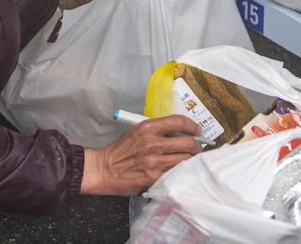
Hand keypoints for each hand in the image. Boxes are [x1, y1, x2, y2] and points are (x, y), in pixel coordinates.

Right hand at [80, 115, 202, 195]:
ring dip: (191, 160)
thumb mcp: (136, 132)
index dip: (192, 126)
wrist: (103, 169)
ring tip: (189, 160)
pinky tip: (179, 171)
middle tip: (197, 148)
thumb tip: (180, 132)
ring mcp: (153, 162)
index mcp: (147, 128)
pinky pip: (176, 174)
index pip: (179, 122)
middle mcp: (152, 143)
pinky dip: (181, 172)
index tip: (196, 130)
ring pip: (185, 160)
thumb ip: (157, 130)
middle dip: (197, 146)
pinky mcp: (153, 178)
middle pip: (188, 142)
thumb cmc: (120, 151)